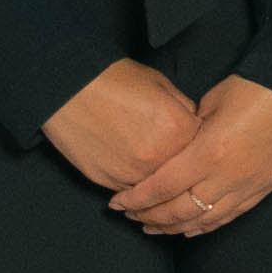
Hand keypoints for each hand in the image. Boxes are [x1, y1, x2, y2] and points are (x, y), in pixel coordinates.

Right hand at [43, 59, 200, 196]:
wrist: (67, 87)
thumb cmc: (114, 80)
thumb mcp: (161, 85)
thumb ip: (184, 111)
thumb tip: (195, 129)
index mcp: (180, 128)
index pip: (203, 149)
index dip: (199, 147)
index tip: (194, 146)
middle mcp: (161, 156)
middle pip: (182, 175)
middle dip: (181, 170)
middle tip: (174, 164)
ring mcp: (134, 173)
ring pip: (157, 189)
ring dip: (157, 183)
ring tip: (150, 169)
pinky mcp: (110, 182)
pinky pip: (131, 193)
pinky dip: (134, 186)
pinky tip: (130, 171)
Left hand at [111, 76, 271, 234]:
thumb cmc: (255, 88)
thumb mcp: (210, 103)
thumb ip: (188, 132)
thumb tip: (173, 149)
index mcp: (210, 152)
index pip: (163, 187)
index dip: (136, 199)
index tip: (117, 203)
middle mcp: (228, 177)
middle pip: (180, 210)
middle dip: (150, 217)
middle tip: (131, 217)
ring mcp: (248, 186)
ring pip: (204, 220)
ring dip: (175, 228)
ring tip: (153, 228)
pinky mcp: (264, 189)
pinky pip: (230, 216)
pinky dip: (206, 226)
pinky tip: (190, 229)